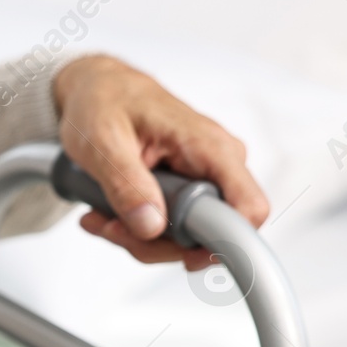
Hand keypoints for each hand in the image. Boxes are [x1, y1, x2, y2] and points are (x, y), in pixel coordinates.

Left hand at [53, 55, 269, 270]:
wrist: (98, 89)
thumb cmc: (103, 102)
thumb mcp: (103, 142)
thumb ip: (127, 185)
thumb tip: (151, 226)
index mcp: (210, 147)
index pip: (248, 208)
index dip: (223, 243)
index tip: (182, 258)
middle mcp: (217, 165)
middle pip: (210, 235)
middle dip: (154, 243)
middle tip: (109, 227)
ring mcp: (203, 179)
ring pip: (186, 238)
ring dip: (137, 238)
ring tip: (99, 216)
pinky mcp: (186, 190)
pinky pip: (170, 227)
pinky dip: (136, 229)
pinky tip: (106, 215)